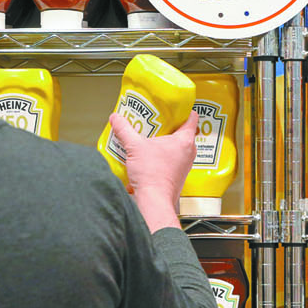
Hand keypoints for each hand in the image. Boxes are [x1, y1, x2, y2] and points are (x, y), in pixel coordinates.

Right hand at [110, 111, 197, 231]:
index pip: (192, 117)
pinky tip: (148, 155)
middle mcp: (189, 152)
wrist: (154, 201)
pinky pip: (172, 160)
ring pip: (177, 147)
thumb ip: (124, 129)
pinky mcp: (177, 175)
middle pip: (183, 132)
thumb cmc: (152, 175)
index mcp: (185, 140)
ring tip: (150, 137)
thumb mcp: (134, 146)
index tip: (174, 105)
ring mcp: (184, 165)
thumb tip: (116, 118)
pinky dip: (162, 155)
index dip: (183, 109)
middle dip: (169, 125)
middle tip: (157, 119)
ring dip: (165, 142)